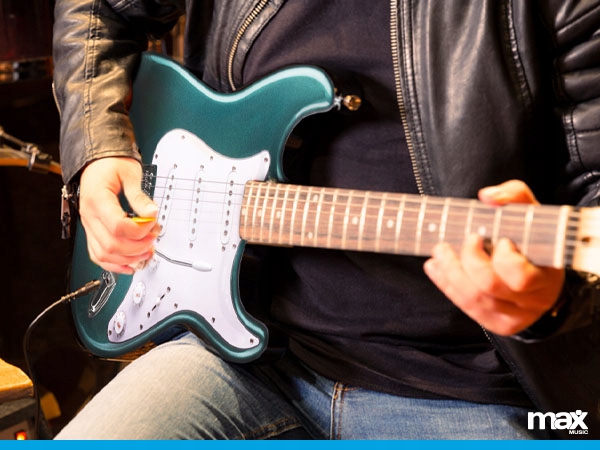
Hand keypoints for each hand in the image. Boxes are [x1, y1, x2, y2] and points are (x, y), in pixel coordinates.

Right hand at [79, 157, 158, 273]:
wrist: (97, 162)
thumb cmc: (111, 164)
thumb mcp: (130, 173)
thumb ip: (140, 196)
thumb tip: (152, 213)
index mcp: (97, 199)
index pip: (118, 226)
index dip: (139, 230)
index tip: (153, 223)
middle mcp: (89, 215)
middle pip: (111, 245)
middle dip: (137, 247)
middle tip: (153, 239)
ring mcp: (89, 225)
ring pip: (104, 254)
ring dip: (128, 258)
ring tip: (146, 251)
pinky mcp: (92, 230)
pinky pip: (98, 255)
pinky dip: (114, 264)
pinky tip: (130, 264)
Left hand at [423, 180, 564, 335]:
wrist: (543, 276)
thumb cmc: (534, 241)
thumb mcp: (532, 214)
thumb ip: (515, 197)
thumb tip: (487, 196)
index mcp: (546, 277)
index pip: (521, 277)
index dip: (504, 260)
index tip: (500, 240)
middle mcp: (531, 302)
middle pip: (489, 287)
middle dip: (468, 260)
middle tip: (465, 240)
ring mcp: (512, 317)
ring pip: (472, 299)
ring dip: (449, 272)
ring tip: (440, 251)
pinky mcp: (495, 323)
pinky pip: (465, 306)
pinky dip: (446, 284)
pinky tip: (435, 267)